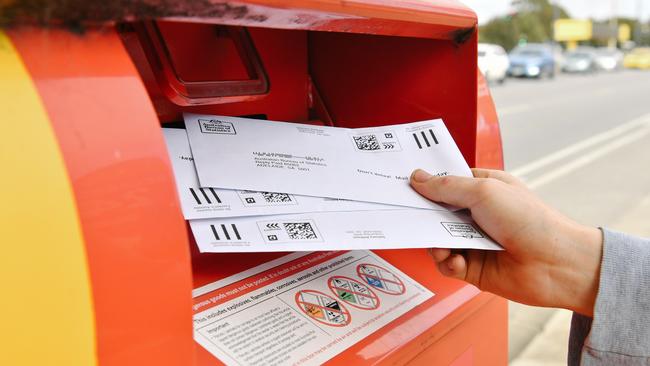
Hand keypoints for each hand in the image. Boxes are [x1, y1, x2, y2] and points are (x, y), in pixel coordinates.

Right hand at [410, 168, 602, 316]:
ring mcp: (474, 241)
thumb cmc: (531, 221)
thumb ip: (447, 186)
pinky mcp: (473, 267)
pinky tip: (458, 261)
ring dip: (435, 243)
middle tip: (412, 216)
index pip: (446, 182)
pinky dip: (447, 263)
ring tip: (444, 246)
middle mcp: (477, 215)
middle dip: (424, 216)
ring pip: (436, 239)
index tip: (407, 185)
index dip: (427, 184)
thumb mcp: (484, 191)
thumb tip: (418, 179)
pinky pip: (446, 264)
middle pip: (436, 212)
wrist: (557, 264)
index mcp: (483, 188)